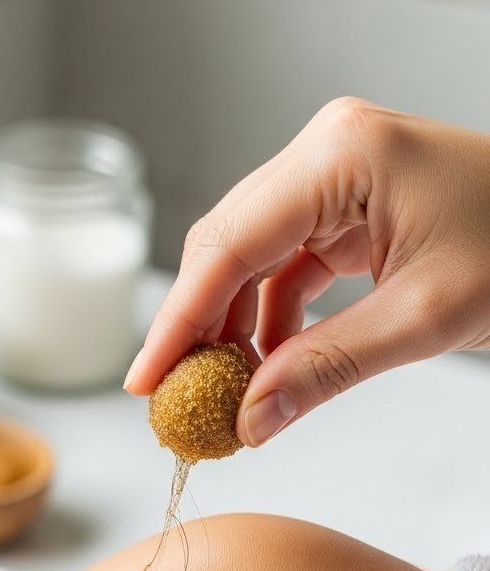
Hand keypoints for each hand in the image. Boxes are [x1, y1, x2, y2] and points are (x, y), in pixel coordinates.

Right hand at [124, 98, 489, 444]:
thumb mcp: (425, 319)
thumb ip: (327, 370)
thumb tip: (250, 421)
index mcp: (341, 154)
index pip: (230, 244)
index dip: (178, 320)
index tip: (145, 382)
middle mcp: (326, 149)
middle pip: (227, 243)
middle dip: (196, 326)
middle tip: (175, 400)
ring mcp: (335, 172)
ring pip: (250, 255)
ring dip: (231, 325)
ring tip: (222, 395)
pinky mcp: (348, 202)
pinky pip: (287, 262)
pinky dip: (271, 316)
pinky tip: (267, 366)